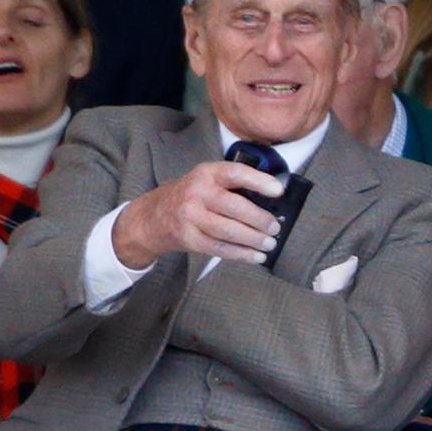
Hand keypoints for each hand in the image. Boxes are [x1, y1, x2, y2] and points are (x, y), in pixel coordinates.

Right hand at [111, 161, 283, 268]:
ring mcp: (190, 217)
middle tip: (275, 228)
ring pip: (229, 231)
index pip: (236, 173)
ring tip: (270, 244)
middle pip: (235, 207)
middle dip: (260, 220)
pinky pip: (220, 248)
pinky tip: (256, 256)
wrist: (153, 216)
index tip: (278, 191)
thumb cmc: (192, 196)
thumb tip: (273, 201)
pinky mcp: (189, 238)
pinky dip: (242, 254)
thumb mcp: (208, 180)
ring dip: (254, 240)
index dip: (259, 181)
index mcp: (207, 173)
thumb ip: (234, 185)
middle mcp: (197, 193)